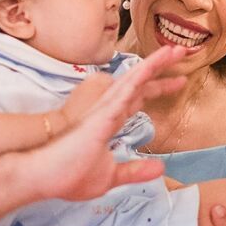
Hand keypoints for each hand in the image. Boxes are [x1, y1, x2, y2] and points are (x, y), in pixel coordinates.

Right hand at [13, 46, 186, 202]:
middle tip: (182, 52)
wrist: (43, 176)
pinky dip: (141, 75)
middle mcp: (108, 109)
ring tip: (176, 49)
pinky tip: (155, 64)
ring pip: (135, 79)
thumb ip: (134, 171)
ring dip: (155, 63)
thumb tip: (159, 169)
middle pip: (140, 83)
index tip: (179, 81)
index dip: (158, 88)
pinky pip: (126, 90)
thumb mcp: (111, 176)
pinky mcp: (102, 113)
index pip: (138, 99)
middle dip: (161, 68)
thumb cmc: (68, 175)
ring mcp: (104, 109)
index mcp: (109, 121)